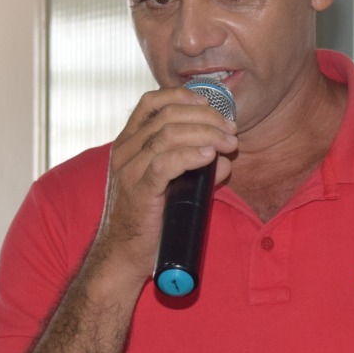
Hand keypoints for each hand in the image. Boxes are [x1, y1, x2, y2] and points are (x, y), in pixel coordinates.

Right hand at [92, 85, 236, 283]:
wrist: (122, 256)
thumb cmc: (148, 220)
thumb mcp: (170, 185)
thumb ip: (195, 168)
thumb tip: (225, 159)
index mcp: (128, 143)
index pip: (151, 102)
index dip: (184, 96)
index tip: (211, 105)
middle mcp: (125, 152)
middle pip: (167, 115)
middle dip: (205, 117)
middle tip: (231, 130)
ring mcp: (129, 171)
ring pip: (168, 135)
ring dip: (205, 134)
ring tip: (229, 143)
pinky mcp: (138, 192)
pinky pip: (165, 164)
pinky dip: (190, 155)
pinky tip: (209, 156)